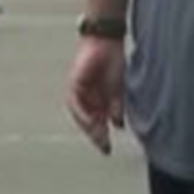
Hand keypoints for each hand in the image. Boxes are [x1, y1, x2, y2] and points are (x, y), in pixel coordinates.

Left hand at [66, 37, 125, 154]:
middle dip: (95, 136)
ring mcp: (79, 91)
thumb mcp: (118, 90)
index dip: (101, 137)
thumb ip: (117, 107)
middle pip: (87, 122)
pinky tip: (91, 121)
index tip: (107, 150)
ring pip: (79, 115)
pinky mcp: (74, 83)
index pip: (97, 123)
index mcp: (97, 99)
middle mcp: (86, 97)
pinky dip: (82, 113)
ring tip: (99, 137)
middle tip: (104, 147)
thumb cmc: (113, 62)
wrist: (107, 42)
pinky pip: (75, 102)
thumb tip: (118, 125)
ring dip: (88, 127)